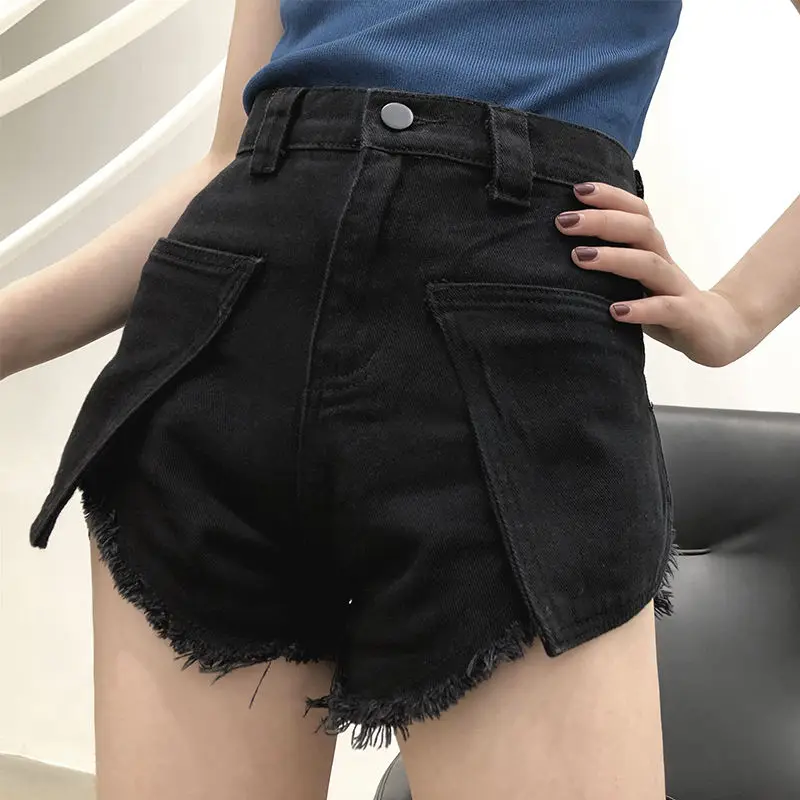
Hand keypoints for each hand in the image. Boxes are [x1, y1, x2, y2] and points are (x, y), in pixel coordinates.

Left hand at [555, 182, 757, 367]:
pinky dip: (640, 309)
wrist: (717, 333)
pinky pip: (665, 309)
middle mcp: (663, 263)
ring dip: (613, 258)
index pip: (636, 212)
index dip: (610, 197)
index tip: (576, 190)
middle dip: (601, 221)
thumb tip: (561, 250)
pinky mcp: (687, 317)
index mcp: (651, 250)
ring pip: (648, 264)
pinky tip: (615, 311)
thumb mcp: (634, 281)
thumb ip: (608, 266)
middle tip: (564, 221)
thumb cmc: (664, 304)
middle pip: (639, 229)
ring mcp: (676, 289)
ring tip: (579, 257)